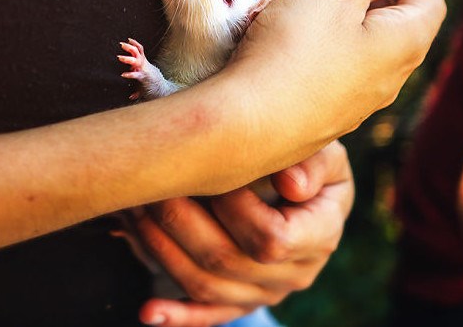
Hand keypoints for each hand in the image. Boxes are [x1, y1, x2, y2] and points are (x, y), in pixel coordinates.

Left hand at [128, 183, 352, 321]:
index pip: (273, 238)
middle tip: (151, 184)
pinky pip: (208, 314)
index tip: (212, 171)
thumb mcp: (327, 152)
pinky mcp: (241, 302)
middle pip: (227, 260)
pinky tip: (148, 311)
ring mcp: (265, 293)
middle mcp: (294, 274)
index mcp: (319, 236)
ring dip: (165, 252)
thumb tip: (291, 184)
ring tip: (135, 214)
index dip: (237, 209)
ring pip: (207, 286)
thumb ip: (314, 163)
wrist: (316, 196)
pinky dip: (177, 316)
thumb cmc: (313, 162)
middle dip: (182, 221)